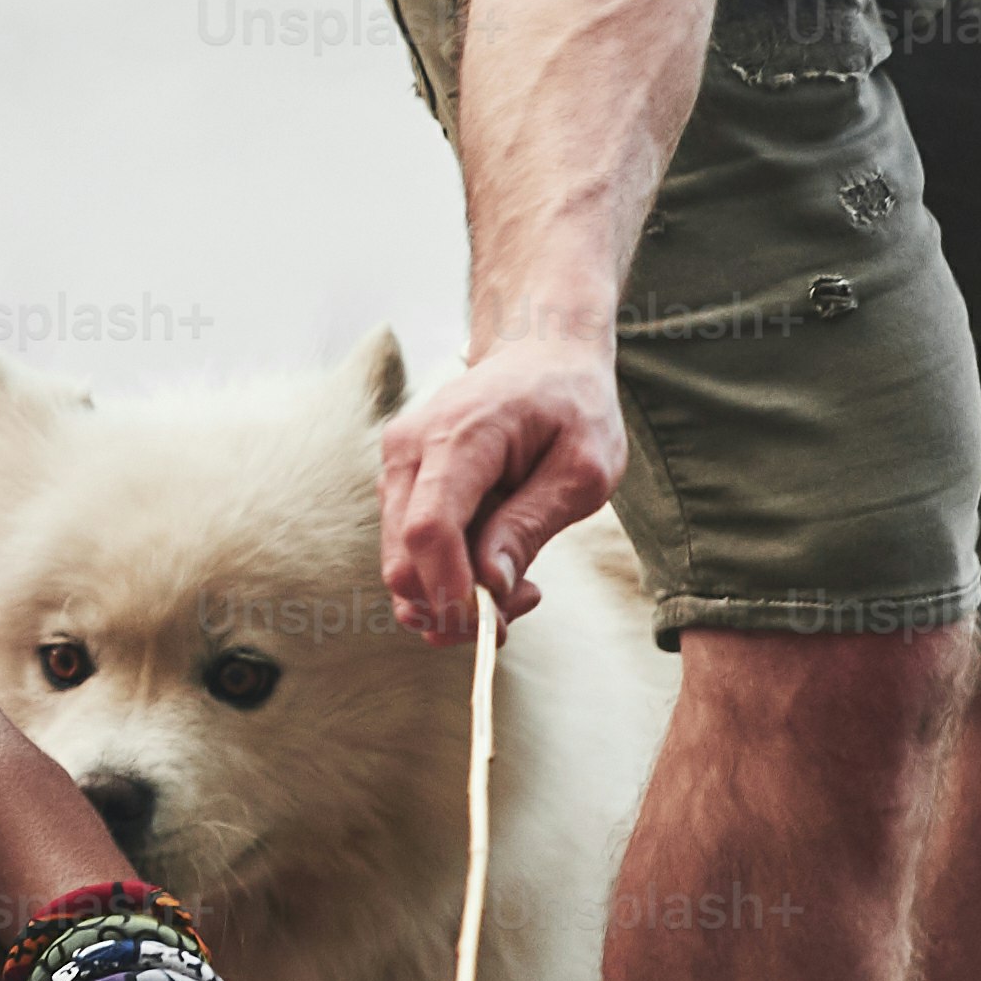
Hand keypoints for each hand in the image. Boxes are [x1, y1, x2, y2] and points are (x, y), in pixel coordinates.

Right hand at [376, 328, 620, 638]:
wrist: (539, 354)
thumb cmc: (571, 407)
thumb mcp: (584, 468)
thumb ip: (532, 524)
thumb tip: (488, 586)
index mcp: (460, 435)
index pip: (430, 529)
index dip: (451, 590)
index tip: (493, 626)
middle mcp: (409, 450)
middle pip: (403, 560)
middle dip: (455, 605)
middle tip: (526, 601)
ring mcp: (396, 467)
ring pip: (400, 566)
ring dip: (453, 596)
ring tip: (521, 583)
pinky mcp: (398, 485)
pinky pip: (408, 553)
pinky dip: (446, 578)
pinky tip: (495, 565)